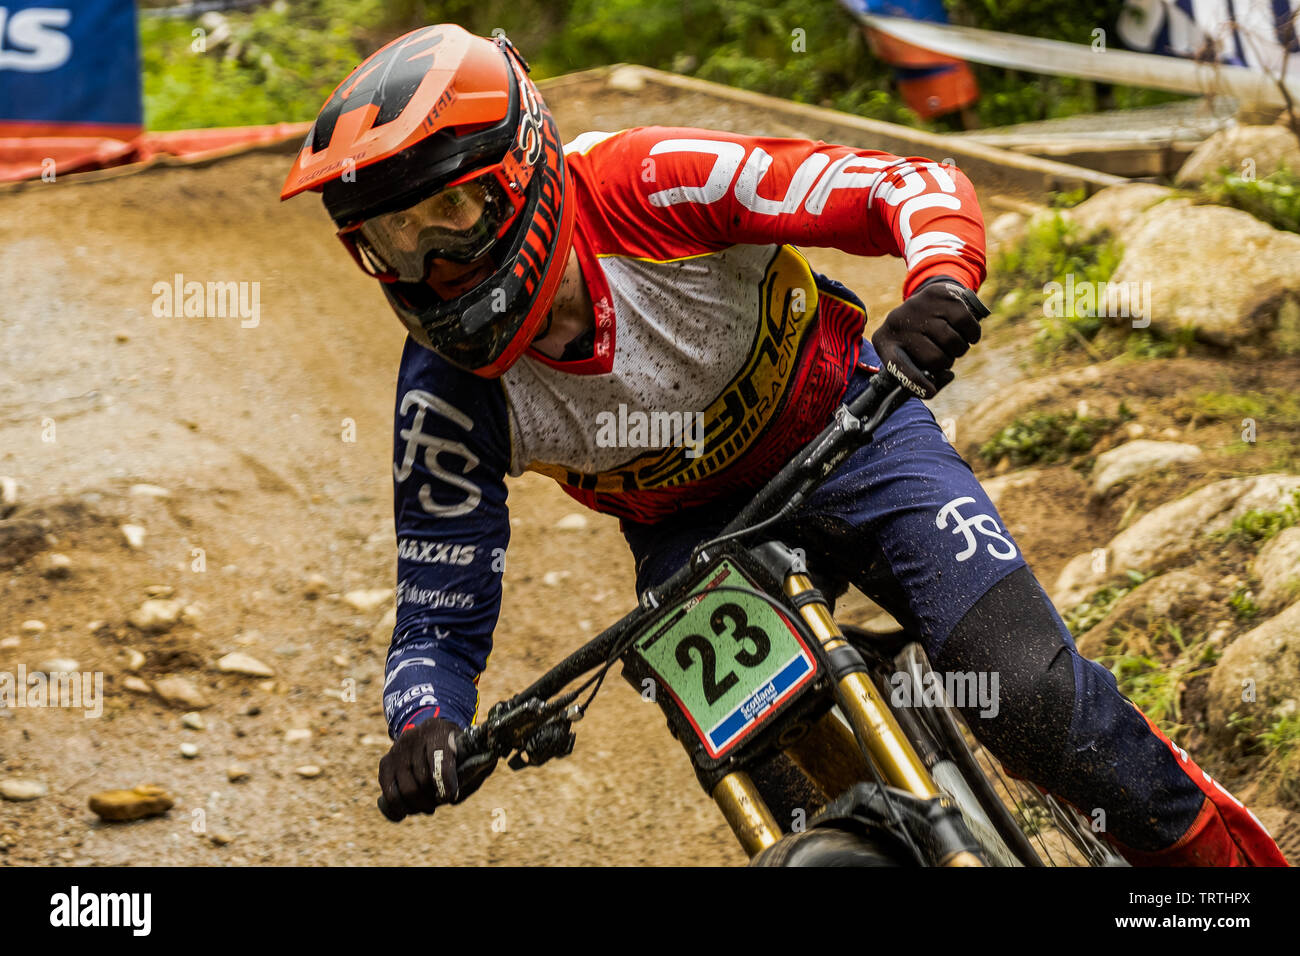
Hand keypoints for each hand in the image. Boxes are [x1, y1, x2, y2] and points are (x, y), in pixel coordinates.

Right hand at [378, 716, 464, 820]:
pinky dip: (398, 808)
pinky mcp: (386, 762)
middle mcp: (414, 737)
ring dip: (418, 806)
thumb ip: (469, 774)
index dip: (446, 781)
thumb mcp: (468, 754)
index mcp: (438, 731)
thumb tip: (451, 799)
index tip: (451, 797)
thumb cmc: (456, 748)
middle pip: (422, 779)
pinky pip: (389, 793)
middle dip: (432, 798)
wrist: (431, 733)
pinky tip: (406, 812)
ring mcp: (397, 749)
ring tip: (428, 807)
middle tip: (440, 801)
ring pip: (406, 790)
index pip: (439, 758)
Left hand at [871, 278, 989, 398]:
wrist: (927, 303)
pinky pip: (965, 321)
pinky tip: (968, 333)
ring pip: (952, 340)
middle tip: (946, 354)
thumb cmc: (920, 341)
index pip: (897, 365)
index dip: (915, 382)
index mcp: (885, 342)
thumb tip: (946, 376)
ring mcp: (917, 306)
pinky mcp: (938, 294)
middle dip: (946, 361)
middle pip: (934, 357)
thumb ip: (926, 376)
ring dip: (960, 348)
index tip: (931, 391)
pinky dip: (973, 333)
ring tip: (954, 343)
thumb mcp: (911, 357)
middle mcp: (897, 321)